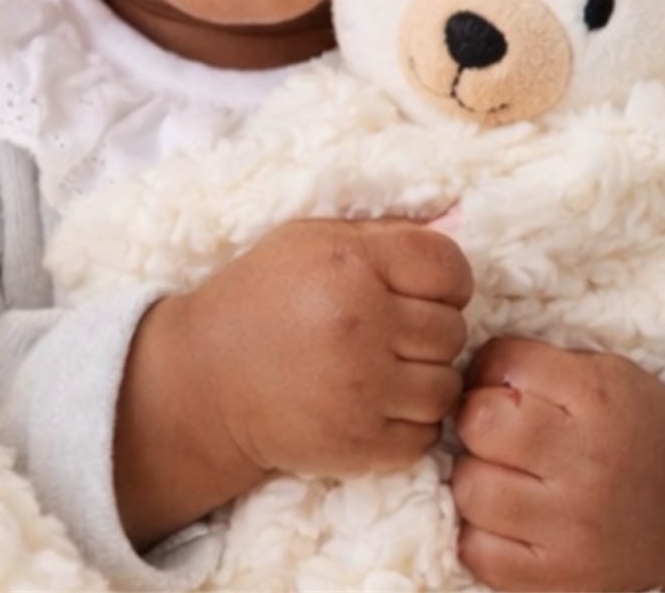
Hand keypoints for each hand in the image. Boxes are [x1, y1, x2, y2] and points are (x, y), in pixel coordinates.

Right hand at [113, 216, 471, 547]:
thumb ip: (384, 233)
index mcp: (351, 264)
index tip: (421, 290)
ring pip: (446, 386)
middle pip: (452, 329)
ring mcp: (361, 389)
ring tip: (383, 369)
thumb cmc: (262, 297)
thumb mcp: (311, 239)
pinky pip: (426, 435)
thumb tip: (458, 221)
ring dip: (424, 379)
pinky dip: (410, 423)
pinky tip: (375, 404)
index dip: (445, 279)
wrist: (205, 378)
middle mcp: (360, 323)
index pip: (449, 266)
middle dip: (429, 329)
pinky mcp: (358, 443)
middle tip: (389, 331)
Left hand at [451, 336, 664, 591]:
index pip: (501, 363)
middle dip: (478, 420)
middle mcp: (589, 464)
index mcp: (598, 399)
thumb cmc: (633, 426)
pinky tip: (508, 518)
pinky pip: (479, 553)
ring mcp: (577, 531)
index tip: (507, 386)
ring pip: (471, 489)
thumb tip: (458, 374)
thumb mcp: (599, 372)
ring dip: (475, 476)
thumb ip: (532, 365)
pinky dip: (480, 533)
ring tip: (504, 474)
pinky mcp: (566, 581)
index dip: (491, 369)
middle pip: (478, 423)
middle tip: (499, 431)